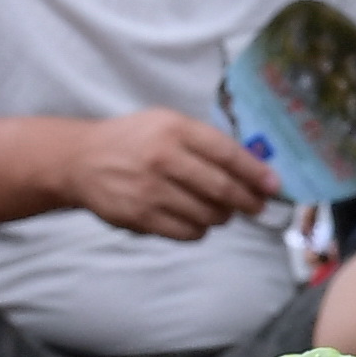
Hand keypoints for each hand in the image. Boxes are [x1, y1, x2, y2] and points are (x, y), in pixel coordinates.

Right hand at [57, 106, 284, 239]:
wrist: (81, 160)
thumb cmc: (134, 140)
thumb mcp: (167, 124)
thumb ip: (206, 142)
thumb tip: (254, 168)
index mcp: (174, 129)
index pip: (228, 154)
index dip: (256, 173)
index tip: (274, 185)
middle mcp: (163, 158)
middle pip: (222, 189)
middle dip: (248, 201)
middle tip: (257, 206)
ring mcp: (150, 190)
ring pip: (208, 215)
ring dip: (222, 216)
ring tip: (221, 211)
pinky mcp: (140, 216)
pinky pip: (187, 232)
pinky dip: (200, 230)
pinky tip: (196, 220)